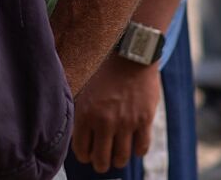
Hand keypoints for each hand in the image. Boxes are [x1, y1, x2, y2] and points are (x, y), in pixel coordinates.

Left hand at [70, 56, 162, 171]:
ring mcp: (126, 122)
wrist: (131, 55)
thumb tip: (76, 135)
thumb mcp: (84, 90)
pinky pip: (141, 148)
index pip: (81, 150)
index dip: (85, 156)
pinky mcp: (144, 120)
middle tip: (102, 162)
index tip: (88, 154)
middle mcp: (104, 121)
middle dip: (100, 164)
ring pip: (121, 158)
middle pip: (101, 160)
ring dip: (118, 160)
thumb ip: (79, 113)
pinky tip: (134, 145)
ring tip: (118, 157)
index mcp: (86, 114)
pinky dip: (137, 151)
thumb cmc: (105, 71)